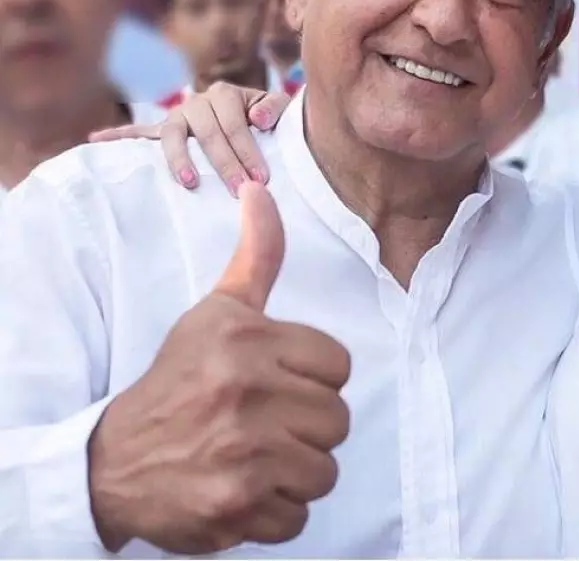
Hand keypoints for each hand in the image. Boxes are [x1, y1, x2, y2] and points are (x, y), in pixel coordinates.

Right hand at [87, 183, 351, 553]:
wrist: (112, 462)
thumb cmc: (177, 380)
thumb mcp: (215, 313)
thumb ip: (256, 257)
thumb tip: (262, 190)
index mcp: (246, 342)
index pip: (339, 366)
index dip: (313, 378)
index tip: (277, 383)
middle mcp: (244, 394)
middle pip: (338, 420)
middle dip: (306, 427)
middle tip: (263, 424)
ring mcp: (240, 454)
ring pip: (325, 470)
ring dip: (296, 472)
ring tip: (255, 457)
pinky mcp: (233, 508)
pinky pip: (298, 516)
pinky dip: (276, 512)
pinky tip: (243, 489)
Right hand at [90, 82, 291, 193]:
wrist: (252, 114)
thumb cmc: (264, 117)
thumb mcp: (275, 108)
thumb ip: (274, 107)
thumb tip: (257, 119)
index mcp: (225, 94)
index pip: (236, 126)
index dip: (248, 152)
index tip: (260, 179)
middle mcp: (197, 101)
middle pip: (207, 134)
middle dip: (224, 163)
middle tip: (238, 189)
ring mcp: (177, 117)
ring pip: (172, 136)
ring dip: (179, 160)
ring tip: (189, 183)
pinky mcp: (162, 130)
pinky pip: (137, 133)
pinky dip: (116, 135)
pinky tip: (95, 140)